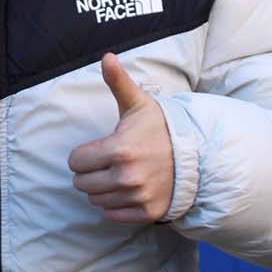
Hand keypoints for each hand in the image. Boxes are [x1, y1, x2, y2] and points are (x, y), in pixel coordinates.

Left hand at [68, 54, 174, 224]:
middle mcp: (127, 177)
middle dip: (89, 172)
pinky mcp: (147, 213)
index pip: (76, 162)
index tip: (97, 149)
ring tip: (117, 174)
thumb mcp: (138, 104)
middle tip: (105, 163)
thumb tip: (106, 56)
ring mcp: (138, 197)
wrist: (195, 155)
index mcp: (119, 149)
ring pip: (95, 200)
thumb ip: (118, 82)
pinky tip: (127, 190)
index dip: (82, 154)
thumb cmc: (160, 128)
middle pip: (82, 183)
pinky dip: (115, 205)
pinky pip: (112, 215)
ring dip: (101, 189)